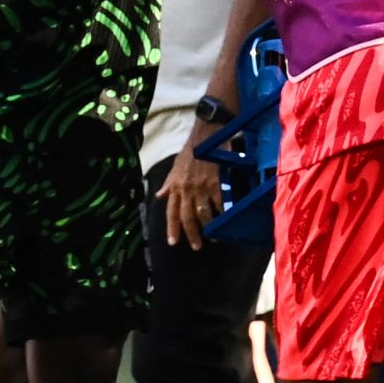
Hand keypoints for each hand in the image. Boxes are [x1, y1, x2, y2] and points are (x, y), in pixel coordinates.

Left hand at [161, 134, 224, 248]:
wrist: (206, 135)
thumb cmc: (191, 151)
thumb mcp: (175, 167)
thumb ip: (168, 184)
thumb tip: (159, 196)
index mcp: (175, 186)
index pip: (171, 211)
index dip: (172, 228)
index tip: (172, 242)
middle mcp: (186, 189)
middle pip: (187, 217)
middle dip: (191, 234)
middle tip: (196, 247)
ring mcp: (201, 187)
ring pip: (203, 213)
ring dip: (208, 227)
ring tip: (213, 237)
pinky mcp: (216, 183)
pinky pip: (219, 203)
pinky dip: (222, 213)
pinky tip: (224, 221)